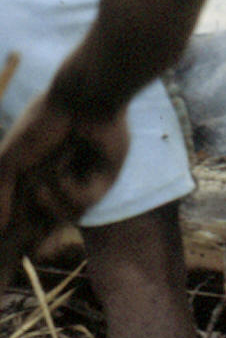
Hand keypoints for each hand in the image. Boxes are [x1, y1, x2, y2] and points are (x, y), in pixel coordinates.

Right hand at [0, 93, 128, 240]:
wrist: (81, 101)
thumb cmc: (42, 124)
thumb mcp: (9, 159)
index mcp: (43, 175)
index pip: (32, 212)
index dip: (22, 227)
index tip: (12, 237)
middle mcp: (65, 181)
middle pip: (50, 222)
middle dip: (37, 227)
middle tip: (32, 219)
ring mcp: (85, 182)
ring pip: (65, 216)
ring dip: (50, 203)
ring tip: (41, 186)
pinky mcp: (104, 181)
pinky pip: (83, 203)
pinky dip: (68, 192)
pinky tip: (62, 175)